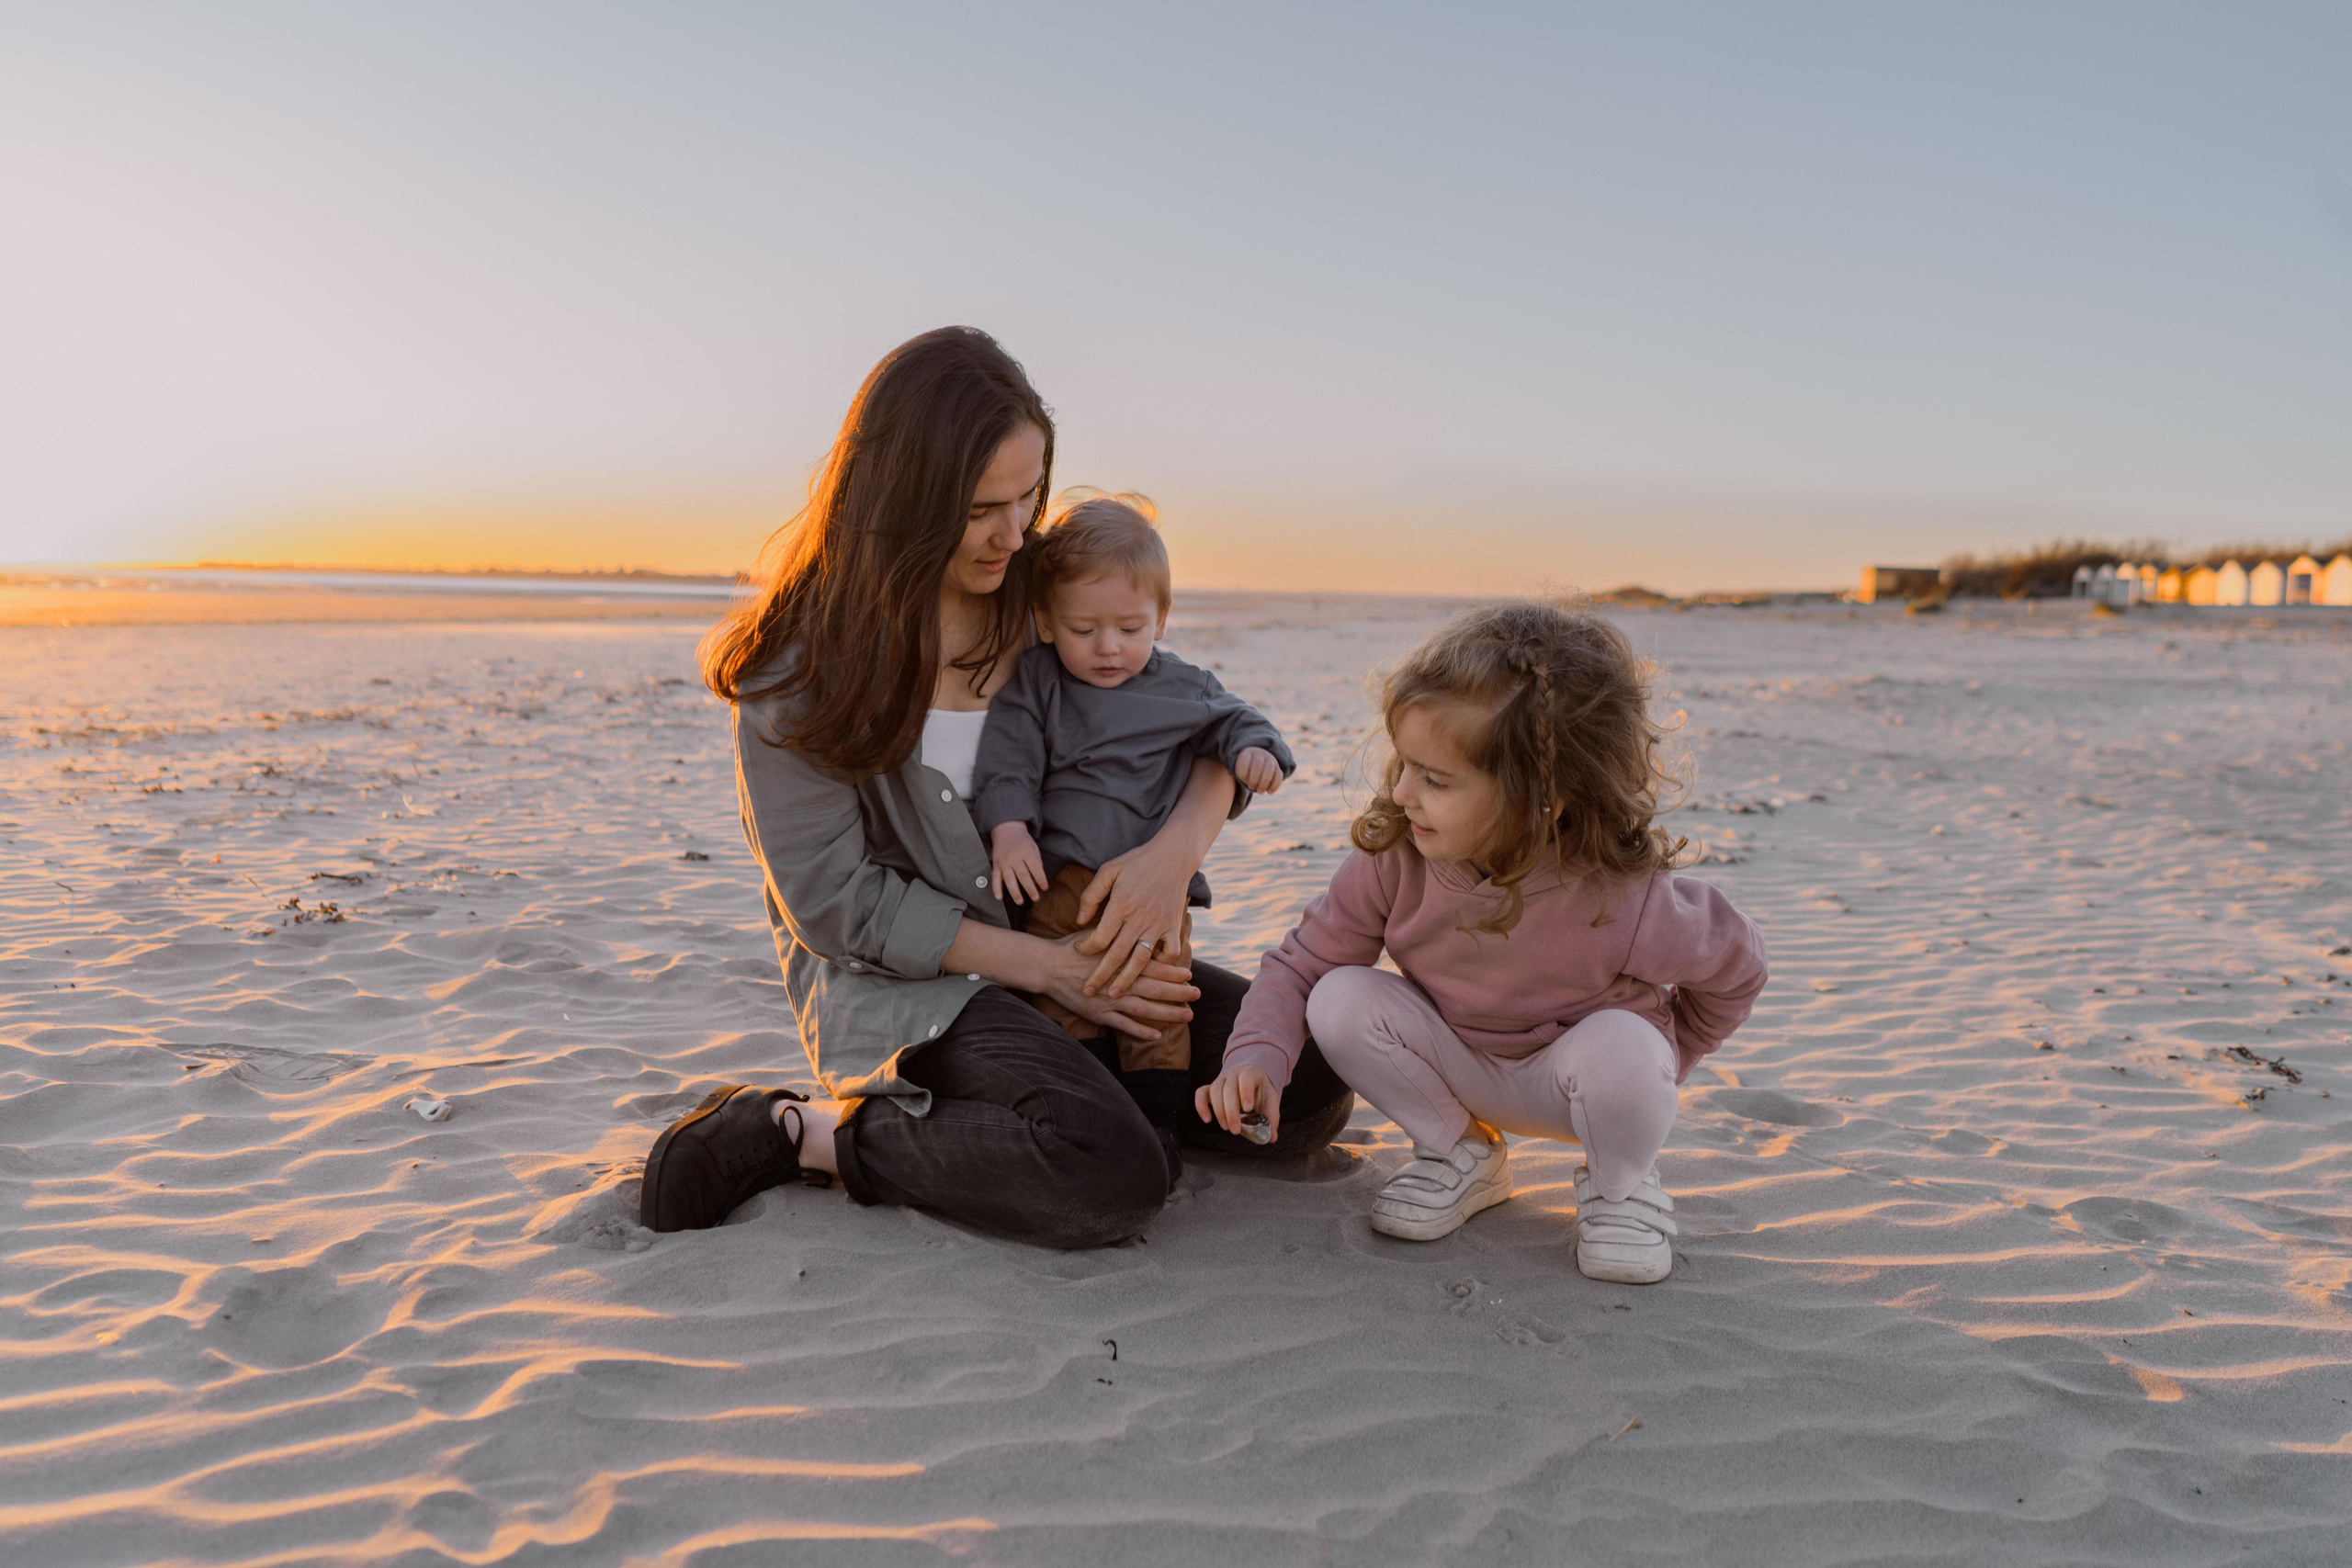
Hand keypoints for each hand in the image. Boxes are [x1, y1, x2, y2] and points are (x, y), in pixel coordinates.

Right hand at [989, 821, 1048, 904]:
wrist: (1006, 830)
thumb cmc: (1023, 841)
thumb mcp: (1033, 847)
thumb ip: (1037, 862)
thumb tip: (1038, 880)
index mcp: (1027, 852)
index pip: (1036, 868)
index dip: (1041, 879)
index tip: (1045, 888)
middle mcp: (1015, 858)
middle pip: (1023, 876)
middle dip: (1030, 889)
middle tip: (1036, 898)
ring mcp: (1004, 862)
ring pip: (1009, 879)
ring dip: (1015, 892)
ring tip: (1020, 902)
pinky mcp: (996, 865)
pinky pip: (995, 878)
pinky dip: (996, 888)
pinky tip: (999, 898)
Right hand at [1034, 932, 1196, 1042]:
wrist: (1046, 965)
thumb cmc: (1072, 947)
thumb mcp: (1096, 932)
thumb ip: (1116, 931)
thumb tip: (1133, 920)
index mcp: (1120, 960)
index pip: (1152, 966)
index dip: (1172, 971)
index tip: (1189, 974)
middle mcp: (1118, 980)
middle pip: (1154, 987)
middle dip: (1178, 992)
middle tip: (1198, 994)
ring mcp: (1109, 999)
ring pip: (1144, 1008)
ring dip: (1168, 1012)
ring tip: (1187, 1015)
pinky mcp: (1098, 1013)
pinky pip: (1123, 1024)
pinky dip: (1140, 1031)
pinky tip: (1157, 1035)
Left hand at [1074, 835, 1196, 998]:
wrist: (1173, 856)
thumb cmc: (1137, 862)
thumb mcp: (1108, 871)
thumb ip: (1091, 896)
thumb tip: (1079, 922)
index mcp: (1120, 906)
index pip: (1098, 937)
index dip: (1085, 948)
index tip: (1078, 952)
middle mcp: (1138, 919)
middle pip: (1116, 955)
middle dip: (1101, 976)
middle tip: (1088, 992)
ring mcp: (1158, 925)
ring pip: (1141, 960)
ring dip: (1127, 979)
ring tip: (1115, 994)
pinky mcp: (1173, 926)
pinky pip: (1169, 952)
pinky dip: (1161, 965)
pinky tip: (1151, 971)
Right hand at [1195, 1064, 1279, 1138]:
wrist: (1252, 1081)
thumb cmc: (1261, 1092)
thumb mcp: (1271, 1102)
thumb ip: (1271, 1118)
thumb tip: (1271, 1137)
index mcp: (1252, 1073)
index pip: (1247, 1077)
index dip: (1245, 1091)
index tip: (1247, 1108)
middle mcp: (1235, 1073)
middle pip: (1228, 1088)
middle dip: (1231, 1111)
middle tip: (1235, 1130)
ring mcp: (1221, 1079)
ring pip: (1214, 1090)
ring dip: (1219, 1111)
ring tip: (1226, 1127)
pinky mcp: (1211, 1088)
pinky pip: (1201, 1093)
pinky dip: (1201, 1106)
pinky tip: (1207, 1119)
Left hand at [1233, 746, 1284, 794]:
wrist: (1256, 764)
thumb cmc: (1246, 771)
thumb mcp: (1241, 772)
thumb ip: (1244, 776)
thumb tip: (1252, 785)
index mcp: (1247, 754)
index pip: (1244, 762)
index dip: (1244, 774)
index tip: (1243, 780)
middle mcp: (1259, 754)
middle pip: (1258, 764)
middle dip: (1254, 779)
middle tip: (1251, 787)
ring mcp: (1270, 759)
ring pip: (1270, 767)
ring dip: (1264, 782)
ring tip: (1260, 791)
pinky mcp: (1277, 768)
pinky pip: (1279, 775)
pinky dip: (1275, 785)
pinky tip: (1269, 792)